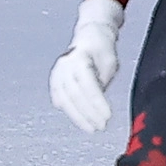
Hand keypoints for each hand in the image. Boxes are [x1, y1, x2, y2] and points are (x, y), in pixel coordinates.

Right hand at [47, 0, 125, 132]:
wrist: (89, 37)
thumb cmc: (103, 51)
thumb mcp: (110, 63)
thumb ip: (103, 81)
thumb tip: (99, 104)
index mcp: (79, 58)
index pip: (88, 85)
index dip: (97, 103)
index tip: (108, 116)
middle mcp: (64, 65)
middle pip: (75, 94)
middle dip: (89, 113)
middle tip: (102, 126)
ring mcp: (57, 72)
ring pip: (65, 99)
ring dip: (79, 117)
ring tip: (93, 128)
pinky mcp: (55, 80)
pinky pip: (60, 99)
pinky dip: (70, 111)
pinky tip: (80, 121)